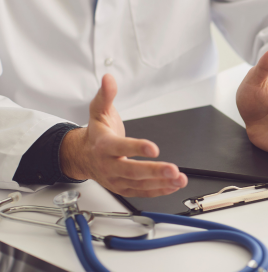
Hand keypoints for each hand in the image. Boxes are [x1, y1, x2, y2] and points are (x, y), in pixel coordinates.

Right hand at [60, 74, 187, 196]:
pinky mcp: (123, 188)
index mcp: (104, 145)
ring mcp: (116, 179)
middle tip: (173, 169)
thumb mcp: (98, 111)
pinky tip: (173, 186)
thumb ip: (106, 95)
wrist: (83, 156)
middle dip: (154, 171)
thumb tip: (109, 79)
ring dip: (161, 183)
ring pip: (139, 184)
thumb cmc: (96, 134)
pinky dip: (159, 190)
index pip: (120, 147)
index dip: (136, 148)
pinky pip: (142, 192)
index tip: (154, 148)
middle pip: (131, 171)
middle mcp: (108, 165)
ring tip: (179, 179)